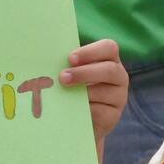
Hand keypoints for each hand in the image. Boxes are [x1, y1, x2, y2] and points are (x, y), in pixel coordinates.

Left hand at [61, 37, 127, 151]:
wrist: (75, 114)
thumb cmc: (70, 83)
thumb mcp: (70, 69)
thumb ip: (64, 61)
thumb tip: (45, 54)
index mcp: (108, 58)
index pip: (108, 47)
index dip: (90, 52)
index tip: (70, 58)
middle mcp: (118, 76)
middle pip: (110, 70)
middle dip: (84, 73)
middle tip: (62, 77)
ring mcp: (118, 97)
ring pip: (106, 92)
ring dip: (82, 92)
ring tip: (64, 92)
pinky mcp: (112, 115)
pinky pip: (100, 111)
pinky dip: (83, 109)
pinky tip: (71, 107)